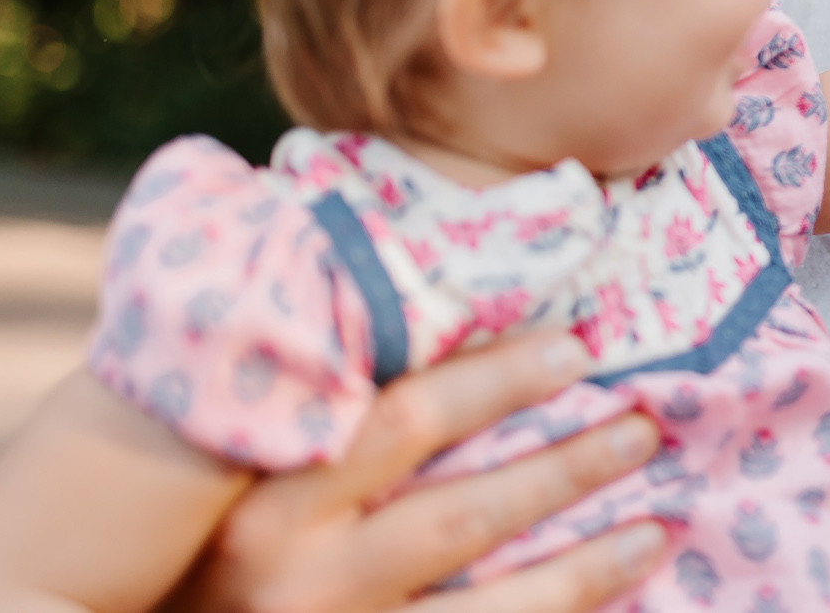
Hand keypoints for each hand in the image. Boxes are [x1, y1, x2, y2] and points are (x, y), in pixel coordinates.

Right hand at [162, 333, 664, 612]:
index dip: (496, 377)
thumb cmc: (173, 542)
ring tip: (656, 521)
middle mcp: (298, 578)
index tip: (577, 341)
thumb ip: (280, 382)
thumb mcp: (206, 463)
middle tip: (646, 420)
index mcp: (264, 499)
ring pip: (489, 608)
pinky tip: (612, 597)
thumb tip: (356, 252)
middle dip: (565, 466)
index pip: (402, 419)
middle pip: (464, 515)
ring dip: (582, 563)